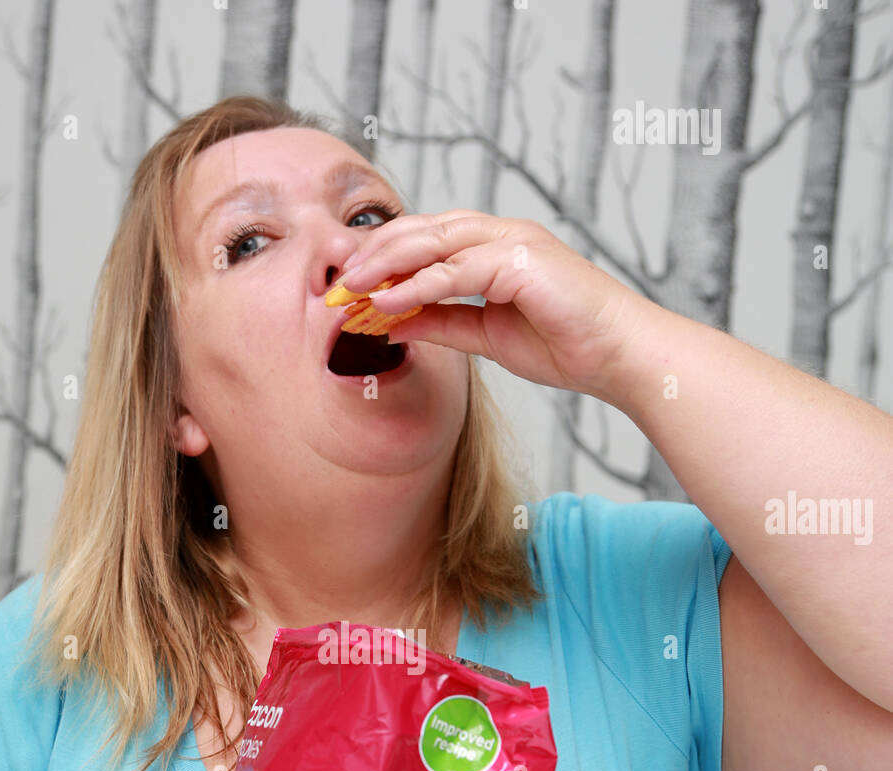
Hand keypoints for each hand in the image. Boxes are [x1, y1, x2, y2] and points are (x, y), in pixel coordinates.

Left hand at [335, 209, 652, 401]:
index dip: (384, 259)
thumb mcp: (488, 336)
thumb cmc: (565, 345)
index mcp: (494, 247)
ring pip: (434, 242)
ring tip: (349, 287)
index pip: (426, 241)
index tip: (347, 287)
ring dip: (387, 264)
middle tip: (335, 281)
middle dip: (375, 254)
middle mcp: (501, 235)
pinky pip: (458, 270)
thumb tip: (393, 323)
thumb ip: (443, 323)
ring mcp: (513, 242)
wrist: (619, 356)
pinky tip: (387, 300)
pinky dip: (419, 284)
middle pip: (422, 231)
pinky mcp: (523, 262)